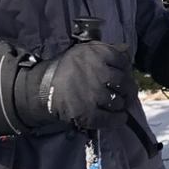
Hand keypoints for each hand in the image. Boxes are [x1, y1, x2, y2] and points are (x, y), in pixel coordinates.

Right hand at [13, 40, 131, 132]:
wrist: (42, 87)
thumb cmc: (66, 67)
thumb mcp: (84, 51)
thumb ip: (106, 49)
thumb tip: (126, 49)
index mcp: (97, 54)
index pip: (123, 61)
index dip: (126, 69)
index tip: (123, 74)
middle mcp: (98, 73)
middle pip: (124, 83)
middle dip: (127, 89)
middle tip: (124, 93)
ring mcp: (94, 94)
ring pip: (118, 101)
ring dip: (120, 104)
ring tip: (115, 104)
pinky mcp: (88, 113)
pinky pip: (111, 118)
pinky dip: (117, 119)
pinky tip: (119, 117)